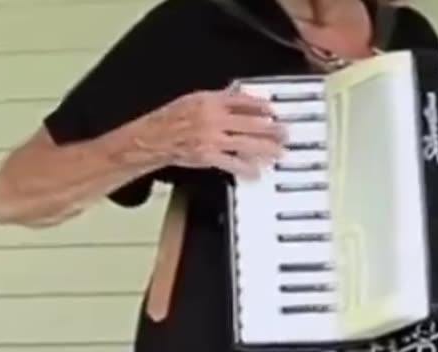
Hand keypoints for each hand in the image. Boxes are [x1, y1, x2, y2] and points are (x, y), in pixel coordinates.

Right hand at [137, 89, 285, 178]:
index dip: (262, 106)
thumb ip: (218, 98)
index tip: (274, 111)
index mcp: (209, 101)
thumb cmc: (171, 119)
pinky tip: (257, 171)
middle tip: (286, 133)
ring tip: (279, 152)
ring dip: (266, 149)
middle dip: (272, 129)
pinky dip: (247, 168)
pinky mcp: (208, 156)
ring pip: (247, 143)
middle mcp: (213, 118)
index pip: (242, 101)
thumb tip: (239, 94)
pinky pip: (233, 162)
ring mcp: (211, 138)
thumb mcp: (193, 100)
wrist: (152, 138)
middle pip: (251, 123)